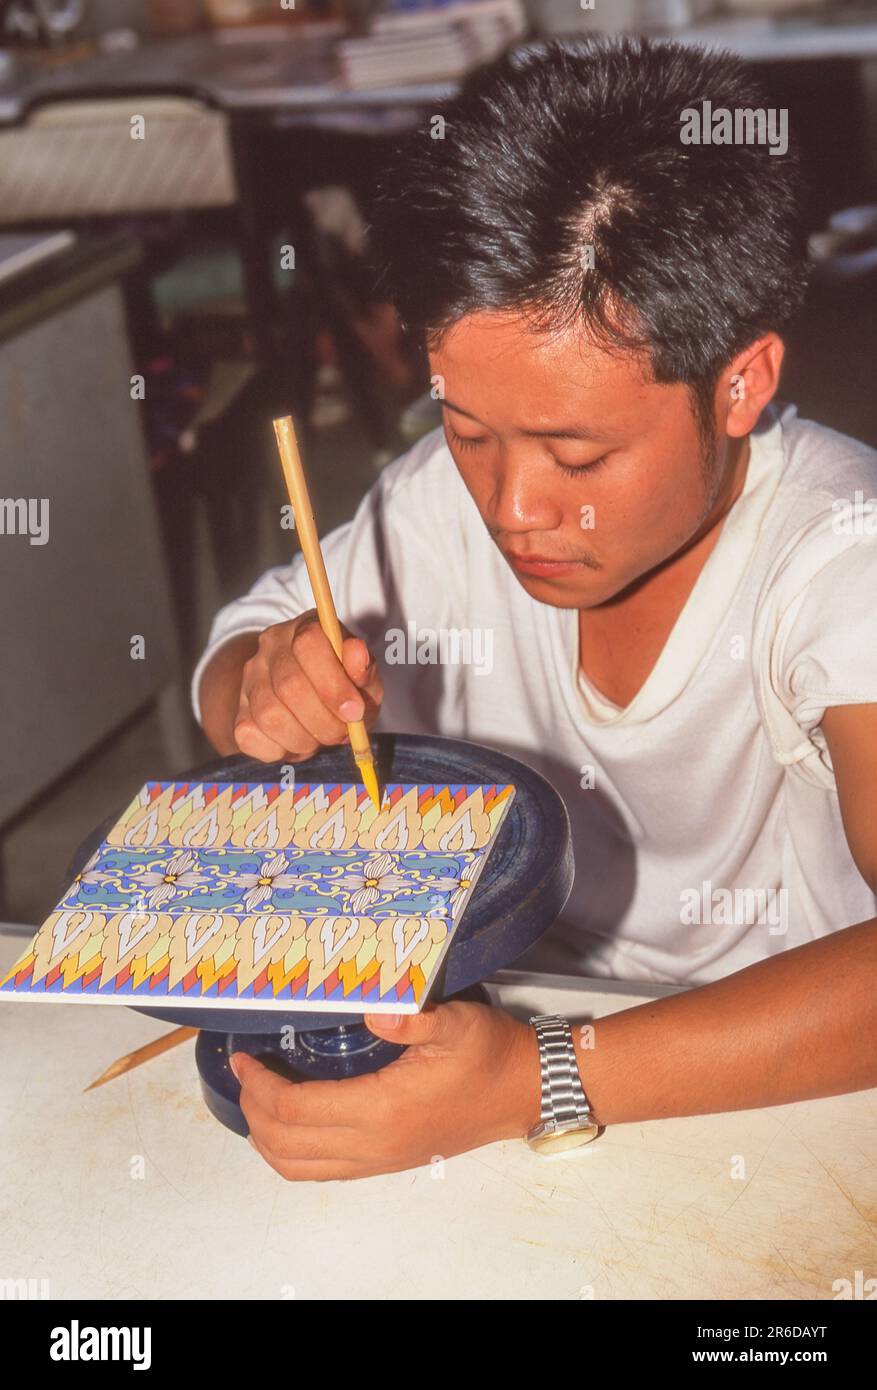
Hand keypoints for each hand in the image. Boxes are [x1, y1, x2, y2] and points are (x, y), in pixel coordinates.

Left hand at [230, 1002, 540, 1180]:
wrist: (522, 1090)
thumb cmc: (488, 1052)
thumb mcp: (454, 1021)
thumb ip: (412, 1015)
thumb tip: (371, 1006)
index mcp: (382, 1110)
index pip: (295, 1108)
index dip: (259, 1084)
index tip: (244, 1055)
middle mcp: (373, 1144)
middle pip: (285, 1143)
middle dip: (253, 1108)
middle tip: (245, 1071)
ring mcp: (378, 1160)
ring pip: (298, 1167)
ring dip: (267, 1137)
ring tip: (258, 1097)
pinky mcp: (385, 1162)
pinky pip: (321, 1171)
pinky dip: (291, 1152)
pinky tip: (290, 1121)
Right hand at [233, 610, 383, 761]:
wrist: (304, 702)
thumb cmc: (342, 687)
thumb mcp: (363, 677)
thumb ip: (363, 668)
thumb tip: (357, 655)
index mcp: (305, 628)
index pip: (308, 643)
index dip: (333, 683)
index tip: (354, 712)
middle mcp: (270, 648)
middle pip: (289, 685)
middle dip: (324, 720)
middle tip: (342, 734)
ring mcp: (250, 679)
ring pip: (270, 715)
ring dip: (304, 739)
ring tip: (321, 739)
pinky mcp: (239, 712)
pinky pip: (251, 737)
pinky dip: (280, 750)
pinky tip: (296, 743)